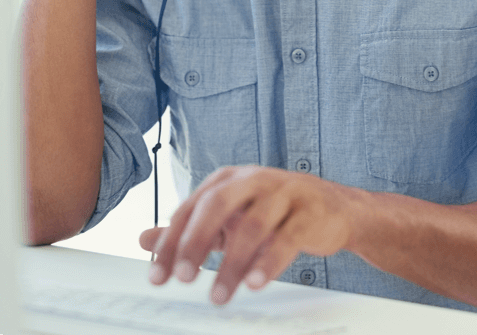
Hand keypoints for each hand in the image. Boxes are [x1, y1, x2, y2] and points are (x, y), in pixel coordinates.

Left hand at [140, 165, 356, 304]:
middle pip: (217, 205)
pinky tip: (256, 282)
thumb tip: (144, 239)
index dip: (171, 242)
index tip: (158, 276)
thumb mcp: (227, 217)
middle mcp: (252, 180)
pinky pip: (286, 236)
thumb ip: (188, 228)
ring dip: (233, 263)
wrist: (332, 207)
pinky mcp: (308, 212)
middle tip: (184, 278)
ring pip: (252, 224)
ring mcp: (282, 192)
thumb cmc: (272, 212)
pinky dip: (269, 261)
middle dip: (196, 242)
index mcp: (227, 180)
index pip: (190, 207)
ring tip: (220, 295)